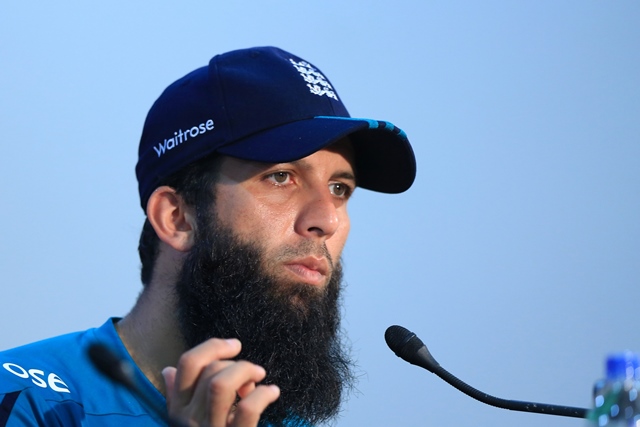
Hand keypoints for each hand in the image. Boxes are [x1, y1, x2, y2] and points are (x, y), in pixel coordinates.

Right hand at [162, 338, 279, 426]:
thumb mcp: (191, 421)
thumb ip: (179, 397)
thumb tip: (169, 370)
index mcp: (178, 410)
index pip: (187, 363)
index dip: (213, 346)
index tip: (235, 345)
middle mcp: (189, 421)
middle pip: (210, 371)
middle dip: (237, 364)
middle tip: (253, 374)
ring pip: (220, 383)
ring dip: (245, 371)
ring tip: (260, 377)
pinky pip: (248, 408)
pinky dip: (263, 393)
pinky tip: (272, 392)